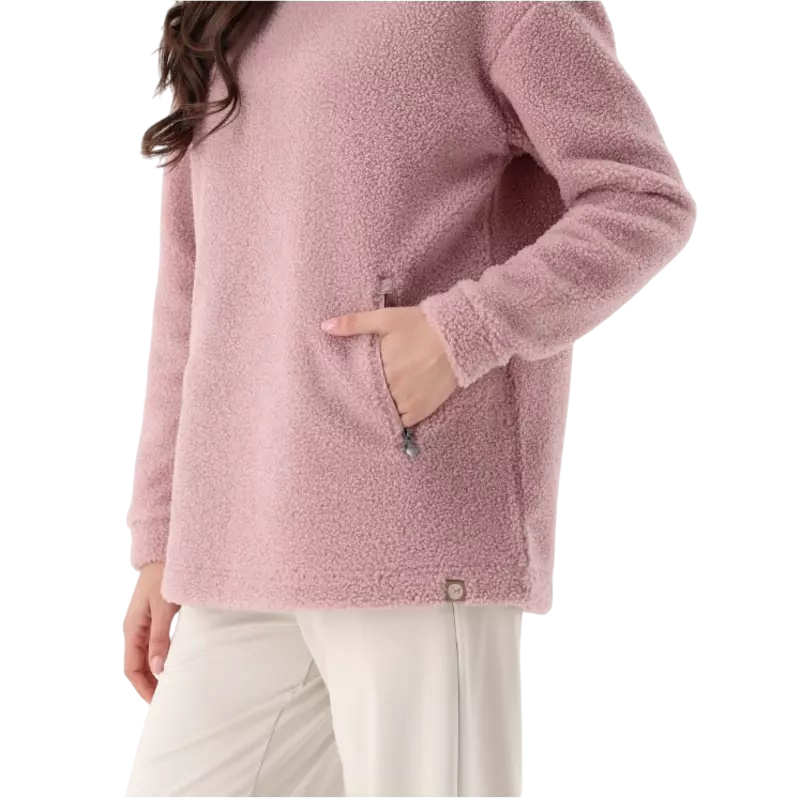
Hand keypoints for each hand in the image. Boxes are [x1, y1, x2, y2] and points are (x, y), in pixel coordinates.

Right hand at [122, 562, 180, 704]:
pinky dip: (161, 658)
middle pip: (137, 666)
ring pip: (145, 657)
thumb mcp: (163, 608)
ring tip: (170, 687)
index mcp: (131, 630)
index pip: (132, 669)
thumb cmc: (162, 578)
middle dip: (149, 684)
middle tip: (166, 700)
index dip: (143, 687)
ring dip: (155, 673)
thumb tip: (158, 669)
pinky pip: (153, 645)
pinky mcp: (152, 618)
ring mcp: (142, 624)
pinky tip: (173, 663)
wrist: (162, 555)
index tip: (156, 702)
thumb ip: (160, 637)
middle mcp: (133, 630)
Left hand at [321, 305, 456, 427]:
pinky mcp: (423, 409)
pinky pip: (403, 424)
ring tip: (374, 407)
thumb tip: (324, 327)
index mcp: (381, 367)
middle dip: (364, 400)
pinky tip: (391, 414)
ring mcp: (409, 402)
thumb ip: (354, 323)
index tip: (344, 389)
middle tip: (357, 400)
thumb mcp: (386, 318)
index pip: (356, 386)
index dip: (350, 388)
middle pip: (369, 401)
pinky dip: (396, 421)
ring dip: (379, 411)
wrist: (458, 336)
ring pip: (384, 415)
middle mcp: (393, 388)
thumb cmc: (421, 324)